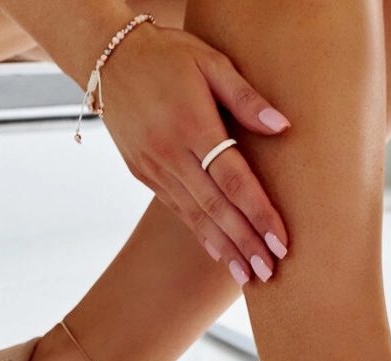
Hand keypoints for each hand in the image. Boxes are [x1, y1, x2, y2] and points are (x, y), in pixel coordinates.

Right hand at [97, 23, 290, 284]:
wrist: (108, 58)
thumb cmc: (167, 55)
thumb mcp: (210, 61)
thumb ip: (246, 97)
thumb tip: (282, 127)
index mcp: (192, 123)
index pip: (233, 179)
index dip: (258, 213)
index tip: (280, 242)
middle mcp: (170, 153)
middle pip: (216, 208)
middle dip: (245, 244)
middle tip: (269, 273)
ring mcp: (154, 167)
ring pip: (196, 217)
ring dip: (225, 249)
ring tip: (249, 276)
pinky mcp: (143, 174)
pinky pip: (178, 211)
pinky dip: (202, 235)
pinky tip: (220, 254)